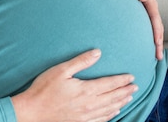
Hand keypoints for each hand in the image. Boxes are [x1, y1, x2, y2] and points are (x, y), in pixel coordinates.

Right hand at [12, 49, 136, 121]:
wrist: (32, 112)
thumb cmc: (44, 89)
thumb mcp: (61, 70)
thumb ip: (81, 61)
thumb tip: (98, 53)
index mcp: (86, 90)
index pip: (109, 84)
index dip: (121, 80)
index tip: (131, 77)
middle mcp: (89, 104)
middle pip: (113, 97)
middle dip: (125, 91)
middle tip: (135, 87)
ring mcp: (85, 116)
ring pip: (109, 109)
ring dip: (121, 103)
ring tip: (129, 98)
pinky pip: (101, 120)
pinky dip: (110, 115)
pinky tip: (114, 112)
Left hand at [103, 0, 164, 60]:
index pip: (154, 19)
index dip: (156, 32)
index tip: (156, 44)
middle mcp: (150, 4)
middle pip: (157, 26)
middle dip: (158, 41)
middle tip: (157, 58)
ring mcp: (146, 7)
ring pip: (153, 26)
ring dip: (155, 40)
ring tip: (154, 55)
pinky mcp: (140, 9)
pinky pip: (146, 24)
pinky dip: (147, 34)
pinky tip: (143, 43)